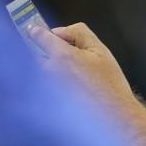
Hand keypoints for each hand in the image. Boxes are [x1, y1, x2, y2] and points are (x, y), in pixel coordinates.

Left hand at [30, 22, 145, 145]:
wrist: (111, 116)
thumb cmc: (109, 83)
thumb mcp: (100, 51)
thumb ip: (79, 33)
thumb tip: (57, 32)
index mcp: (61, 56)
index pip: (39, 36)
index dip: (37, 31)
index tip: (33, 29)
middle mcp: (47, 72)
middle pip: (34, 54)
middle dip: (43, 52)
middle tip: (62, 58)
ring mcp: (43, 90)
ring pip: (37, 72)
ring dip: (46, 70)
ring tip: (69, 79)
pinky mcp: (43, 104)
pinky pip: (39, 88)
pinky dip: (48, 86)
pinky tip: (66, 92)